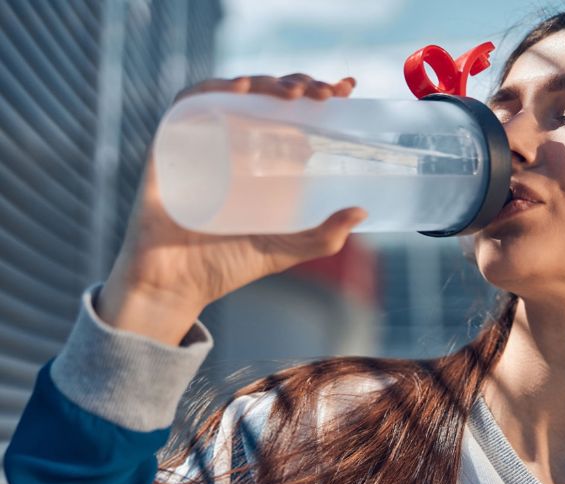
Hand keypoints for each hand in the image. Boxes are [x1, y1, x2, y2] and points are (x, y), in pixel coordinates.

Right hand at [98, 74, 365, 344]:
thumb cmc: (226, 267)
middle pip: (266, 96)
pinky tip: (242, 89)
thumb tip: (361, 211)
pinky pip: (187, 104)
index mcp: (261, 161)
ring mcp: (202, 142)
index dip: (317, 91)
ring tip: (294, 92)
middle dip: (297, 84)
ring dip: (264, 82)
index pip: (292, 112)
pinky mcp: (169, 146)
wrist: (175, 286)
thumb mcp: (285, 250)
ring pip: (233, 92)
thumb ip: (323, 237)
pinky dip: (212, 89)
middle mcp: (233, 144)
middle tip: (324, 94)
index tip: (346, 88)